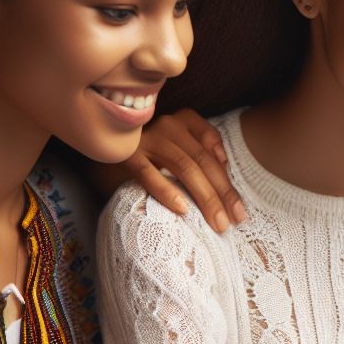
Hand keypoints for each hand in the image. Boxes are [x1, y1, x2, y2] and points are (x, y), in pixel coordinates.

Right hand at [113, 108, 244, 232]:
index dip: (229, 180)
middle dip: (223, 194)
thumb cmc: (150, 153)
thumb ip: (203, 153)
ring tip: (217, 222)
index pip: (213, 150)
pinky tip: (183, 209)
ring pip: (184, 167)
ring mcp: (146, 138)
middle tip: (235, 221)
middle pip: (203, 161)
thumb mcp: (179, 147)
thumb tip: (226, 168)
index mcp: (183, 120)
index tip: (240, 210)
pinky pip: (149, 174)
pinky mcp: (126, 155)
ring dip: (205, 197)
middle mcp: (167, 124)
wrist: (103, 146)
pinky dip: (167, 191)